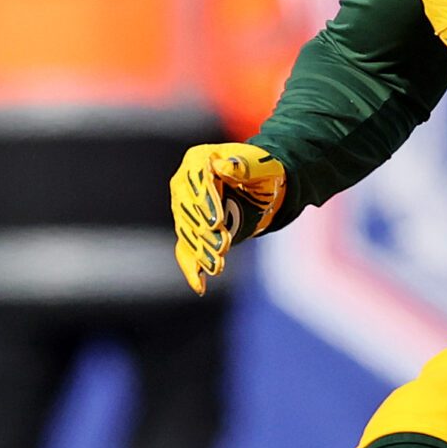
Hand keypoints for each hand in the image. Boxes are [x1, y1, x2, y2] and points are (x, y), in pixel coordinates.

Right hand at [171, 143, 285, 295]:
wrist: (261, 183)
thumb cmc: (262, 169)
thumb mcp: (261, 164)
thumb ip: (244, 165)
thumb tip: (225, 166)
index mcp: (198, 160)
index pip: (198, 182)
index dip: (207, 202)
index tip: (217, 222)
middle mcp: (184, 184)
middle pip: (189, 209)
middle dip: (205, 231)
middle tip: (222, 247)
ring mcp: (184, 207)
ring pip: (188, 232)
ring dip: (201, 251)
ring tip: (217, 267)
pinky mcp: (191, 228)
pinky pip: (186, 249)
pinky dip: (192, 268)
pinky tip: (200, 287)